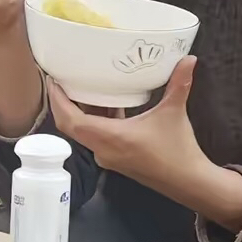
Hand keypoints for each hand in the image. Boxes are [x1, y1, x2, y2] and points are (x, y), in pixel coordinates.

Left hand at [48, 55, 241, 231]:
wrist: (187, 182)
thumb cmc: (177, 150)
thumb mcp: (174, 112)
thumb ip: (179, 84)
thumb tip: (189, 59)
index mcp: (110, 137)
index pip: (71, 120)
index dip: (58, 101)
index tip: (53, 82)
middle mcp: (103, 149)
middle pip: (71, 126)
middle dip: (63, 104)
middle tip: (62, 81)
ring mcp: (108, 157)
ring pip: (83, 132)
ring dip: (79, 113)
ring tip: (81, 88)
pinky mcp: (115, 159)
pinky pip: (96, 137)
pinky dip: (95, 121)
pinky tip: (106, 105)